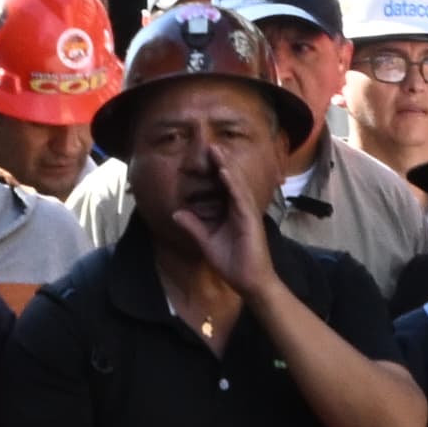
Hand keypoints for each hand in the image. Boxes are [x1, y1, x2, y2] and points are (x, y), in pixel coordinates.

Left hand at [154, 139, 282, 296]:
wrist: (249, 282)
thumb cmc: (233, 264)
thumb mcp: (206, 242)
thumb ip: (194, 227)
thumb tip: (177, 213)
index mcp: (232, 213)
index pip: (223, 187)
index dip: (215, 171)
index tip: (206, 156)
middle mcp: (241, 209)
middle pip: (231, 181)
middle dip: (221, 162)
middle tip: (210, 144)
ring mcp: (247, 213)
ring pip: (236, 184)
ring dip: (226, 166)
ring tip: (216, 150)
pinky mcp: (250, 220)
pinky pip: (239, 198)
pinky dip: (232, 184)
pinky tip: (224, 172)